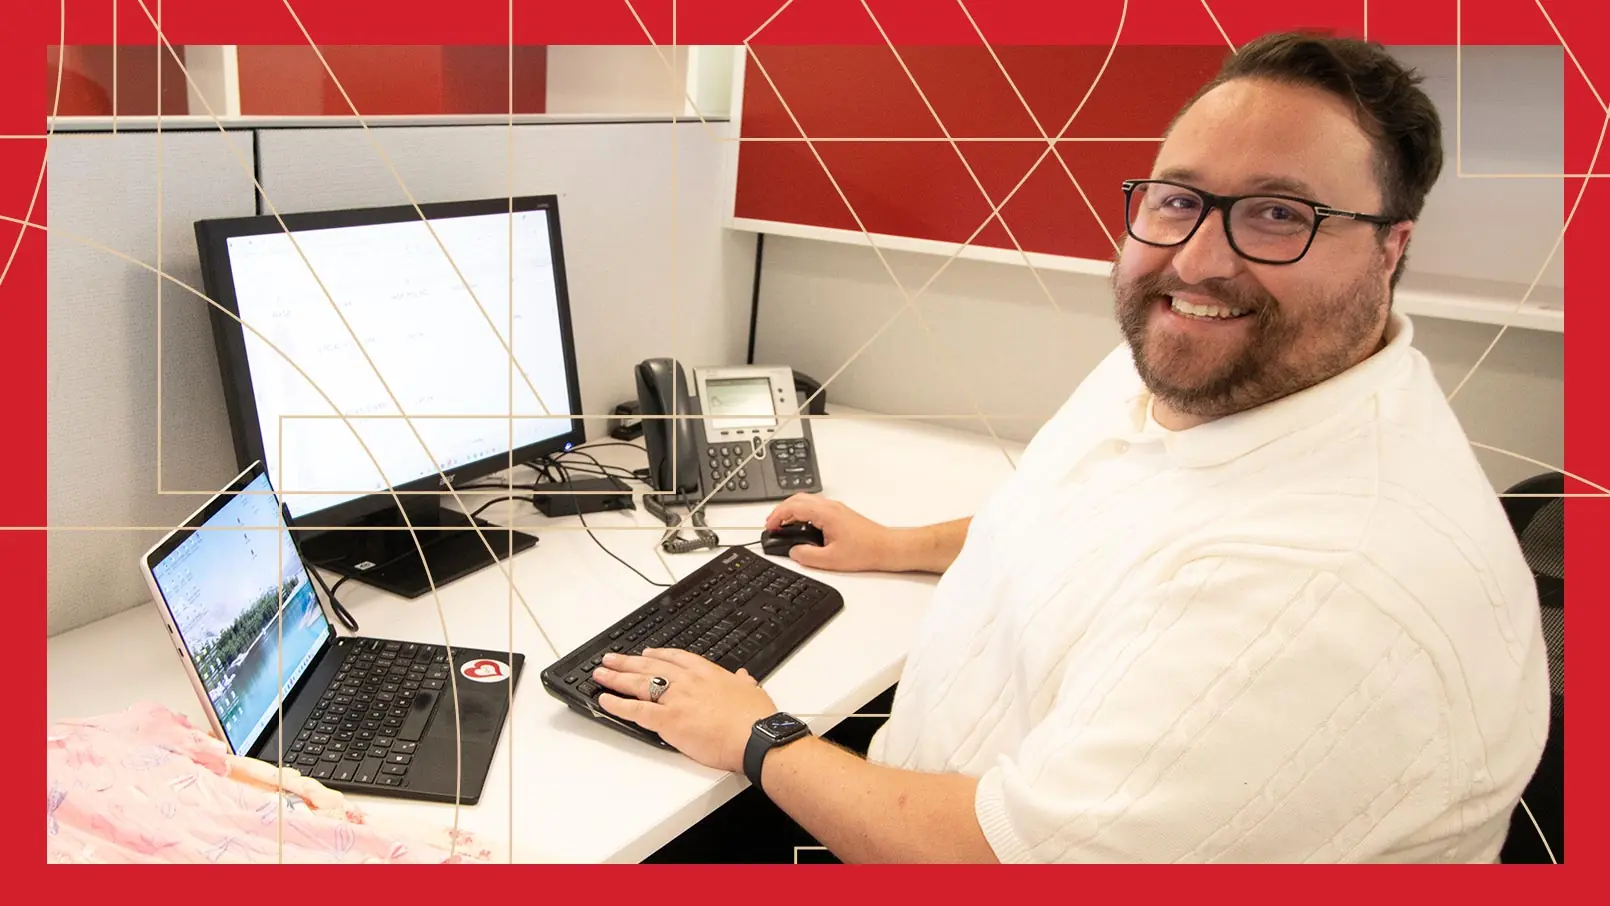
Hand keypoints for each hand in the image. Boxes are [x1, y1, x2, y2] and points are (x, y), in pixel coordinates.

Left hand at [592, 649, 778, 772]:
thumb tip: (744, 678)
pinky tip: (605, 701)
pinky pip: (636, 710)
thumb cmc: (755, 718)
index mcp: (707, 673)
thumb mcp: (752, 692)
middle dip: (627, 662)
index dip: (657, 654)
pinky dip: (618, 705)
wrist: (754, 736)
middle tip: (611, 659)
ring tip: (600, 674)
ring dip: (616, 677)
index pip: (676, 658)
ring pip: (638, 683)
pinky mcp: (667, 720)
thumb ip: (743, 683)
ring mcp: (675, 699)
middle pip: (650, 666)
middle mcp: (687, 681)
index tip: (646, 653)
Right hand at [763, 494, 898, 571]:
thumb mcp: (831, 560)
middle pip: (798, 499)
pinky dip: (802, 513)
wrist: (887, 548)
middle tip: (772, 525)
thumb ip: (807, 556)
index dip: (777, 516)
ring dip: (791, 511)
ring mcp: (836, 508)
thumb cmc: (866, 550)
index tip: (769, 526)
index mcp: (826, 513)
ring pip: (806, 501)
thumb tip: (794, 552)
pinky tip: (801, 527)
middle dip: (781, 511)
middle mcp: (831, 506)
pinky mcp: (840, 514)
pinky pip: (815, 507)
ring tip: (783, 526)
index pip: (793, 507)